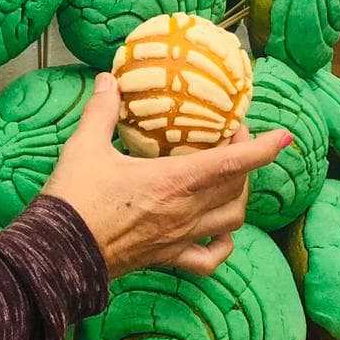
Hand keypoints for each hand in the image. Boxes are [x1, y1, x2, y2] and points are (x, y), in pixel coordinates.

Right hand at [43, 73, 290, 279]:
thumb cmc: (74, 199)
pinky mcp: (167, 258)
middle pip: (236, 186)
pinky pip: (208, 259)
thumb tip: (106, 80)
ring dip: (239, 197)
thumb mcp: (85, 147)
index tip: (283, 136)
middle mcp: (186, 211)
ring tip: (231, 178)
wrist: (57, 254)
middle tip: (234, 138)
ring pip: (232, 220)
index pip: (232, 163)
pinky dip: (223, 247)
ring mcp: (180, 238)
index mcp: (174, 181)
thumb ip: (101, 111)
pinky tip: (222, 234)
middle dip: (246, 161)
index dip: (262, 148)